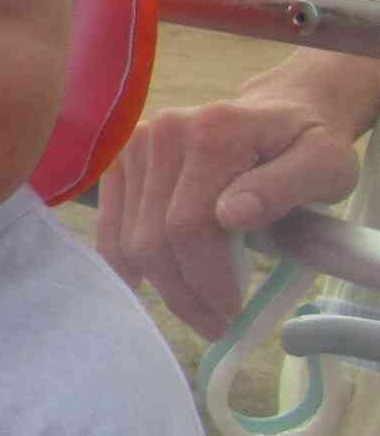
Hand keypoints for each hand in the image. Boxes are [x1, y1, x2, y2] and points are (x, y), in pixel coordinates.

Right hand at [96, 50, 379, 335]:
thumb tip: (232, 215)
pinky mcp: (118, 160)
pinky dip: (125, 262)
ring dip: (160, 285)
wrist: (277, 112)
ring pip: (129, 240)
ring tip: (196, 305)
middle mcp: (162, 132)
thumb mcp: (324, 165)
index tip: (232, 312)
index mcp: (213, 131)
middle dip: (183, 292)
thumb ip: (284, 186)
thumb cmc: (305, 146)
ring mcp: (133, 145)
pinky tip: (146, 283)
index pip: (189, 225)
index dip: (206, 279)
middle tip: (215, 322)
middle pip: (153, 238)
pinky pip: (110, 226)